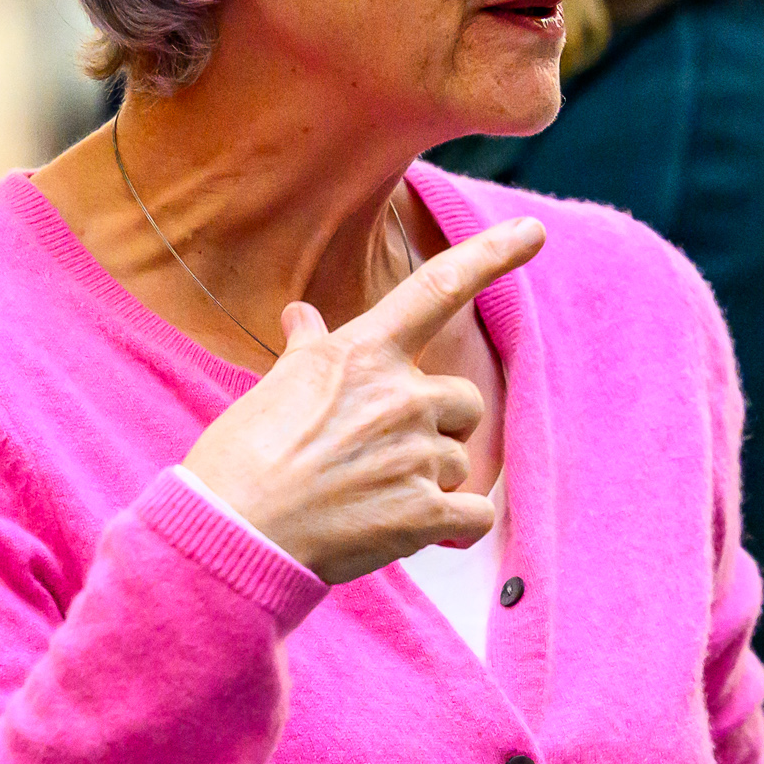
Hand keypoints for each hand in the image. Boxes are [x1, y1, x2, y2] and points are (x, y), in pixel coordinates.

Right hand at [177, 217, 540, 581]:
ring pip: (461, 461)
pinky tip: (412, 530)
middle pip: (464, 402)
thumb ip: (307, 348)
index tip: (532, 231)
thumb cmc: (240, 458)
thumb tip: (302, 314)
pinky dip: (454, 524)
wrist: (231, 533)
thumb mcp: (274, 386)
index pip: (437, 288)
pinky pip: (476, 514)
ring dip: (431, 481)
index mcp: (364, 353)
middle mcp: (401, 395)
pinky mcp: (423, 512)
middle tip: (381, 455)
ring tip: (370, 496)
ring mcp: (416, 454)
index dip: (491, 254)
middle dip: (438, 428)